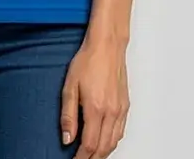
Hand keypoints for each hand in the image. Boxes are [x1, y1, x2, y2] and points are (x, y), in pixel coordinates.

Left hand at [60, 35, 129, 157]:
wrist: (107, 45)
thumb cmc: (88, 61)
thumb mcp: (70, 86)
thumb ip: (68, 115)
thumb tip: (67, 138)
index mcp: (95, 108)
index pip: (89, 145)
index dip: (81, 158)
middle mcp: (111, 112)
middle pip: (103, 148)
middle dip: (92, 158)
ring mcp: (120, 110)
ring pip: (114, 142)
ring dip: (103, 152)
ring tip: (91, 155)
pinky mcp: (126, 105)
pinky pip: (120, 131)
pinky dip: (112, 141)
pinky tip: (105, 141)